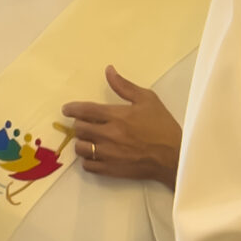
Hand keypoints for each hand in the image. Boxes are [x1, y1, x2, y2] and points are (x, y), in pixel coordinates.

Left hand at [62, 67, 183, 185]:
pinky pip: (87, 165)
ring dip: (82, 142)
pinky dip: (88, 160)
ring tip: (90, 140)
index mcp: (116, 116)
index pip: (84, 110)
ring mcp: (107, 154)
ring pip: (80, 148)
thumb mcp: (148, 99)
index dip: (72, 109)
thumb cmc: (162, 126)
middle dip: (79, 124)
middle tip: (85, 124)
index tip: (67, 110)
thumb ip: (125, 86)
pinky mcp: (110, 170)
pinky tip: (95, 155)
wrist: (173, 157)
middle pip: (79, 129)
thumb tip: (108, 70)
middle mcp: (108, 135)